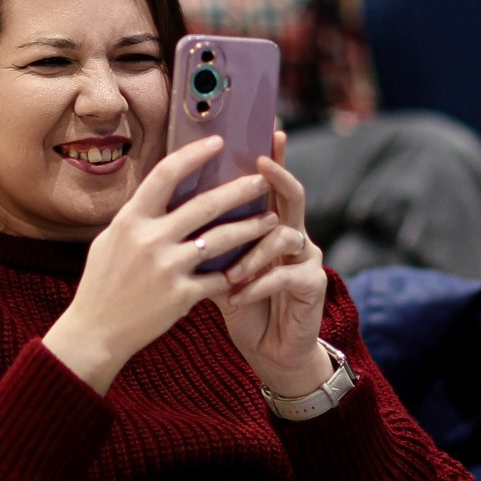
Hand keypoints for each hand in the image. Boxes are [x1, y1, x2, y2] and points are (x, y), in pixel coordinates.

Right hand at [42, 133, 275, 393]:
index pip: (166, 174)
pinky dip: (237, 272)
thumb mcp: (111, 240)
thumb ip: (138, 217)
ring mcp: (167, 267)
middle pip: (205, 204)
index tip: (218, 142)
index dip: (194, 154)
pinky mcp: (181, 295)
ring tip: (271, 220)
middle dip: (240, 190)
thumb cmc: (102, 283)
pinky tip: (254, 265)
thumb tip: (163, 189)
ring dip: (251, 227)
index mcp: (130, 220)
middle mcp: (150, 239)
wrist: (95, 332)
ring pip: (222, 239)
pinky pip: (219, 278)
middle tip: (262, 180)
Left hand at [216, 129, 332, 395]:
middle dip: (278, 177)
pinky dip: (258, 284)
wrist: (271, 350)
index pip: (271, 184)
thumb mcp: (218, 268)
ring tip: (230, 272)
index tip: (265, 130)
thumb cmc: (243, 303)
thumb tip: (167, 211)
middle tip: (260, 165)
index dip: (272, 157)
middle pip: (292, 195)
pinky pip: (286, 277)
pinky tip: (238, 295)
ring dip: (254, 252)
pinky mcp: (313, 285)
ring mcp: (307, 259)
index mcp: (272, 224)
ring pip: (284, 238)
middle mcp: (294, 234)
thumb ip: (206, 239)